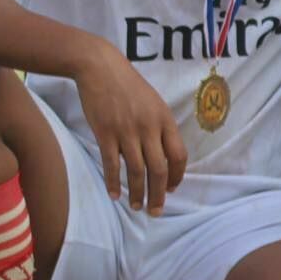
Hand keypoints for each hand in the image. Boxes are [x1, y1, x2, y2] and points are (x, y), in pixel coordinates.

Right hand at [74, 44, 186, 214]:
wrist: (101, 68)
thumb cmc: (129, 86)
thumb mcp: (154, 103)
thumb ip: (159, 127)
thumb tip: (163, 153)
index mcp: (165, 119)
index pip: (179, 155)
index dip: (178, 176)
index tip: (174, 189)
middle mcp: (149, 128)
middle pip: (159, 168)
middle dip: (160, 193)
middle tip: (157, 211)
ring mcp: (127, 131)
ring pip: (136, 171)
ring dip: (138, 193)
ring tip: (137, 207)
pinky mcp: (105, 133)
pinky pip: (111, 165)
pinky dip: (114, 183)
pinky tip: (115, 195)